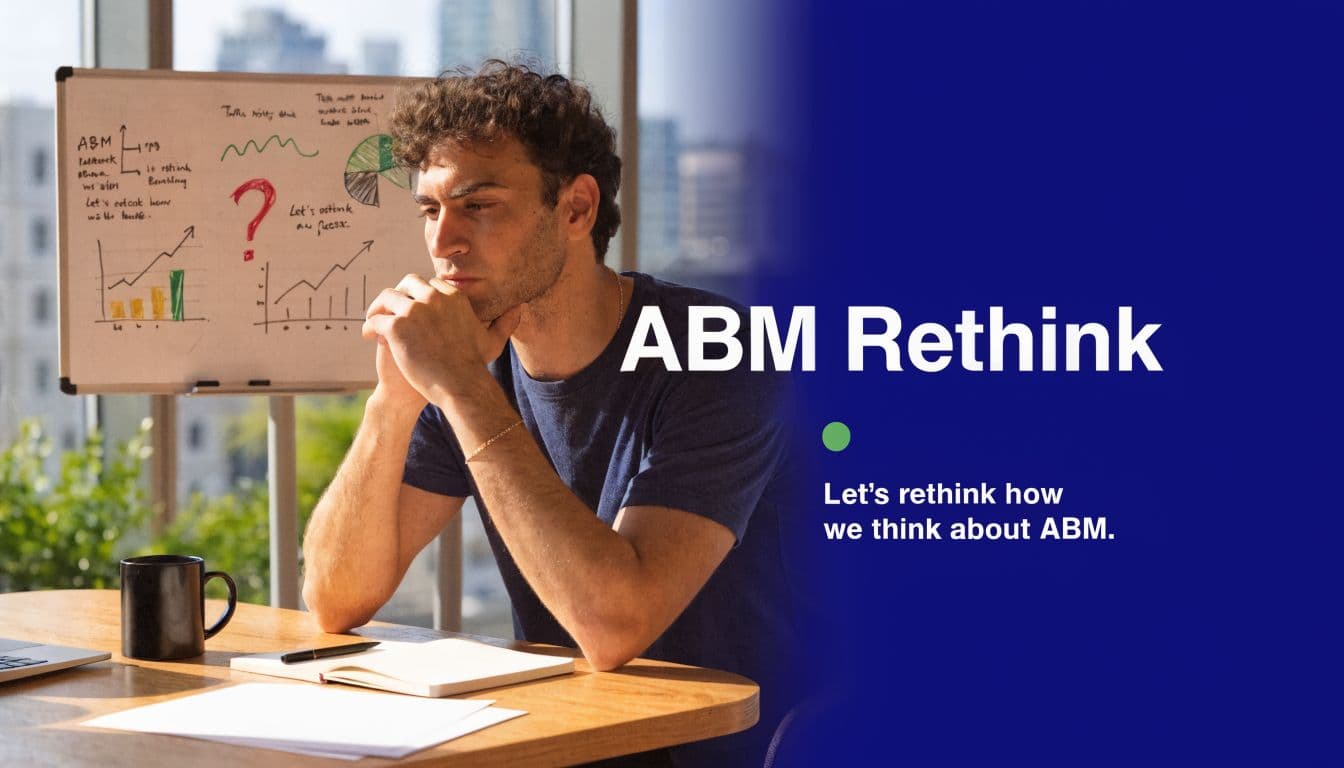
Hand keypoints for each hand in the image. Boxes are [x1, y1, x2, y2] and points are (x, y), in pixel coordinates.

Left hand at [363, 274, 523, 402]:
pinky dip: (370, 326)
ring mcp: (413, 310)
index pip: (430, 284)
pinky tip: (370, 336)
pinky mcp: (396, 327)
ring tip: (375, 320)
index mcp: (453, 296)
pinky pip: (376, 320)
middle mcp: (433, 297)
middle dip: (398, 294)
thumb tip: (519, 307)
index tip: (413, 306)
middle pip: (407, 283)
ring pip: (387, 297)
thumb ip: (505, 322)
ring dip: (379, 307)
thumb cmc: (474, 366)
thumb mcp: (492, 340)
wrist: (460, 385)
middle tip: (390, 308)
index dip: (419, 294)